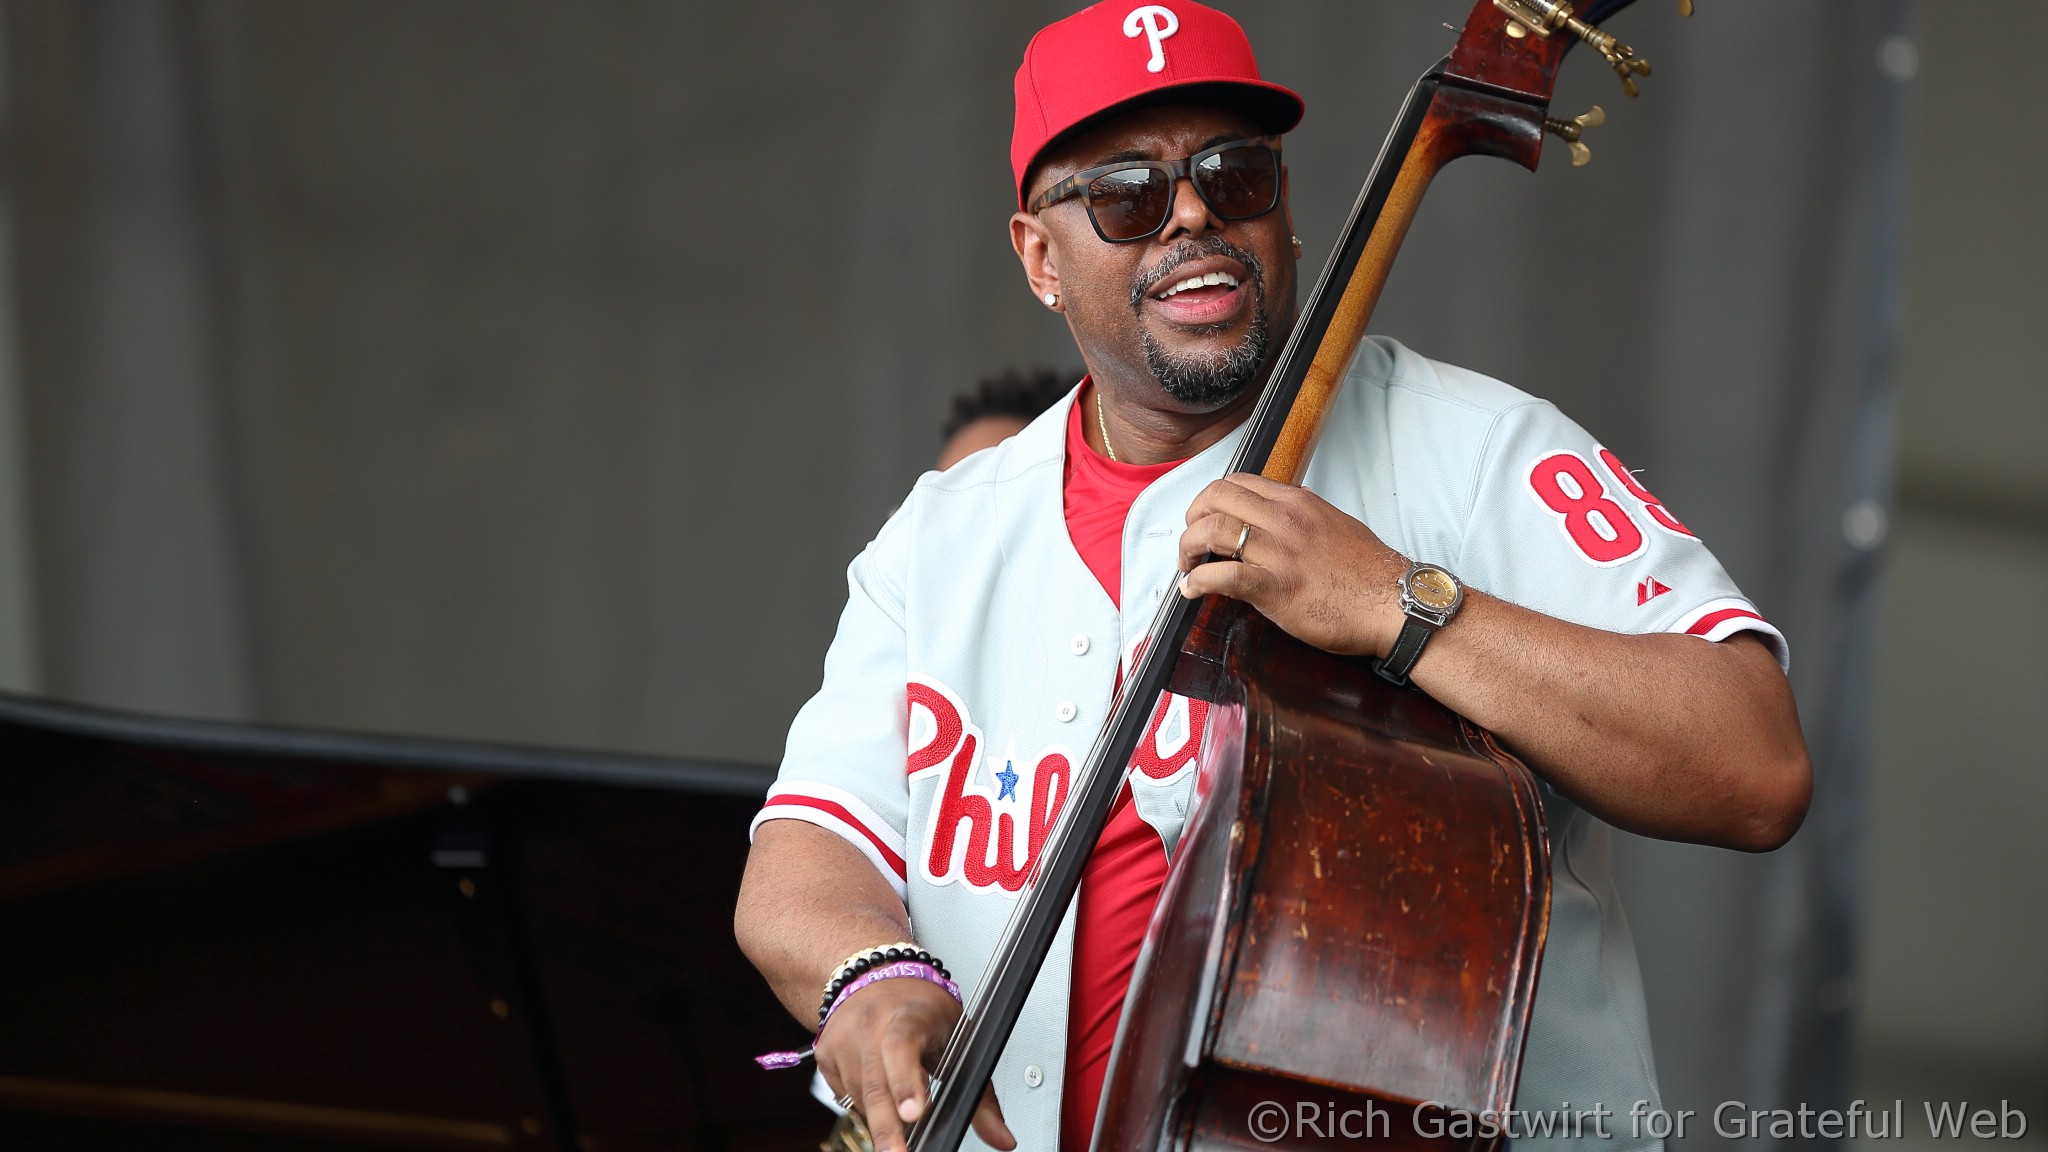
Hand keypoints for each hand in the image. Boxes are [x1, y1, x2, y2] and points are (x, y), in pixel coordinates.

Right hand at [815, 978, 1013, 1151]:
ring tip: (901, 1119)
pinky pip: (847, 1095)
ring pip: (861, 1097)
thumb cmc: (921, 1007)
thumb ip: (981, 1093)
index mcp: (908, 1015)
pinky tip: (881, 1093)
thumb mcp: (959, 1038)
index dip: (907, 1081)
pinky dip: (865, 1105)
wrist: (874, 975)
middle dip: (887, 1126)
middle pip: (876, 1084)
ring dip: (881, 1117)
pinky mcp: (826, 1055)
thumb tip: (1001, 1138)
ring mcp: (844, 1040)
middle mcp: (870, 1025)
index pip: (902, 1047)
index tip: (916, 1112)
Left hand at [1178, 473, 1409, 657]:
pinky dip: (1198, 581)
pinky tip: (1192, 589)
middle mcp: (1284, 520)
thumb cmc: (1368, 571)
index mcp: (1297, 502)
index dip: (1211, 498)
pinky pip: (1223, 576)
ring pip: (1213, 531)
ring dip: (1188, 548)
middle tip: (1190, 541)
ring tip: (1186, 566)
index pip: (1238, 481)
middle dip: (1192, 518)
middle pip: (1216, 498)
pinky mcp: (1276, 588)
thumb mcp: (1335, 523)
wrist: (1393, 603)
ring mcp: (1279, 553)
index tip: (1205, 517)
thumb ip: (1305, 514)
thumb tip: (1285, 507)